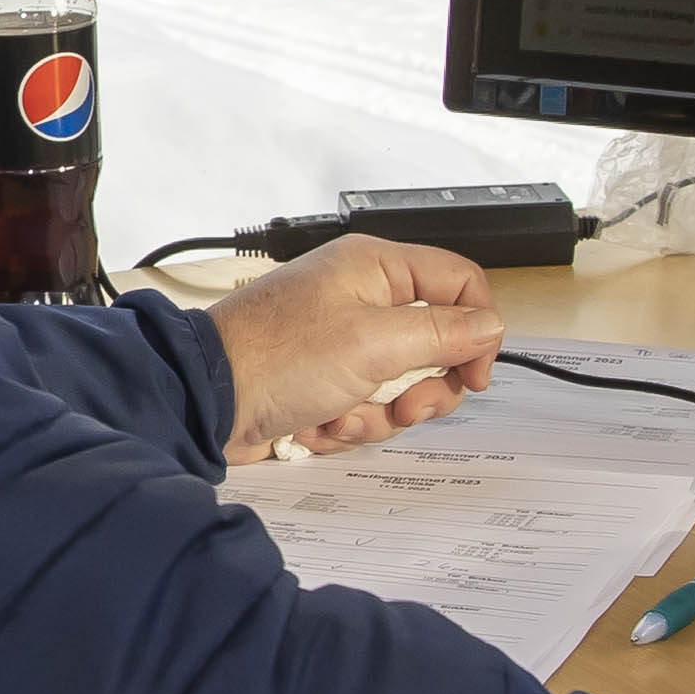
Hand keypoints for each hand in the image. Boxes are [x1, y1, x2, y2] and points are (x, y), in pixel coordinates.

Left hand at [210, 236, 504, 461]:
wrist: (204, 402)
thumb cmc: (273, 358)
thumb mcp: (374, 344)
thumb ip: (443, 334)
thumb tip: (490, 326)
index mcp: (376, 268)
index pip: (459, 282)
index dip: (478, 329)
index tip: (474, 375)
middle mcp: (362, 299)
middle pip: (436, 345)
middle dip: (421, 390)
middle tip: (403, 407)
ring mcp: (342, 343)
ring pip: (403, 387)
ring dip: (378, 415)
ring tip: (340, 415)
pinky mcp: (325, 382)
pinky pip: (366, 409)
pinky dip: (347, 425)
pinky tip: (315, 424)